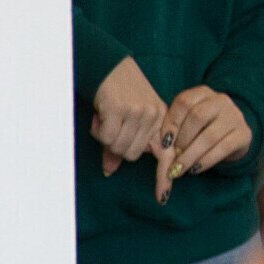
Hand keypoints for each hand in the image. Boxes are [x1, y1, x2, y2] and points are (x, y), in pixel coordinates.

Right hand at [91, 55, 171, 176]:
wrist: (108, 65)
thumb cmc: (117, 93)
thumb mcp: (127, 117)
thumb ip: (122, 144)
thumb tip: (110, 170)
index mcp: (160, 120)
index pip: (165, 154)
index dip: (163, 177)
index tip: (162, 197)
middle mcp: (154, 117)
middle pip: (131, 154)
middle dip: (116, 146)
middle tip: (111, 126)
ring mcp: (139, 113)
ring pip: (119, 147)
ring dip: (106, 137)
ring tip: (106, 118)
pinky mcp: (121, 109)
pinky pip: (106, 137)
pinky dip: (98, 130)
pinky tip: (100, 115)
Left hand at [154, 87, 252, 201]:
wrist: (233, 136)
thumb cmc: (201, 129)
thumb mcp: (187, 122)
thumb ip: (174, 127)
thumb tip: (157, 146)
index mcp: (203, 93)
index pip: (184, 101)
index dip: (171, 122)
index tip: (163, 142)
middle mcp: (221, 100)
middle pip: (197, 117)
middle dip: (181, 140)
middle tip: (172, 157)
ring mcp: (235, 116)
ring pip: (209, 136)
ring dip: (190, 155)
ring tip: (178, 169)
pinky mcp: (244, 134)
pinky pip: (222, 148)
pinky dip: (205, 161)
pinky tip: (194, 169)